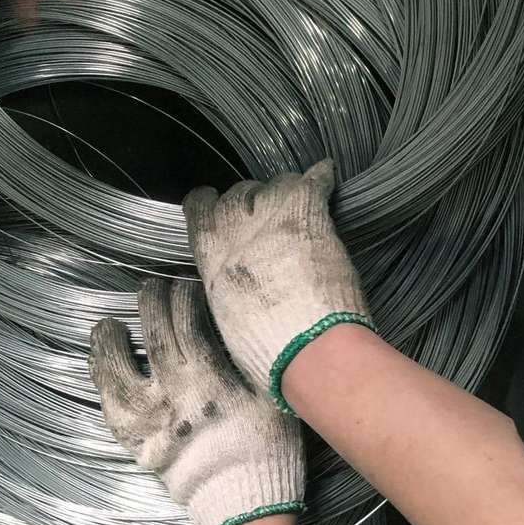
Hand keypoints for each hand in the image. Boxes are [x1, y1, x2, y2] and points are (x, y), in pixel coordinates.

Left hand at [89, 279, 304, 524]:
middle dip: (152, 303)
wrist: (246, 509)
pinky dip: (101, 382)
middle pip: (154, 336)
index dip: (184, 296)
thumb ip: (243, 357)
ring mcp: (149, 423)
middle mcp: (174, 397)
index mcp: (211, 381)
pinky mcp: (136, 445)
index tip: (185, 285)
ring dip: (109, 343)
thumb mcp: (268, 396)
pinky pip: (109, 408)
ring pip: (117, 371)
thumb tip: (223, 317)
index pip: (188, 321)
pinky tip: (99, 365)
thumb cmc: (266, 448)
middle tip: (152, 288)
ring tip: (107, 325)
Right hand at [182, 159, 371, 411]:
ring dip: (286, 194)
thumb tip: (233, 275)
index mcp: (210, 253)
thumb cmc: (267, 349)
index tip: (222, 210)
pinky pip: (314, 180)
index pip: (198, 204)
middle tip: (271, 221)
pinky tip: (325, 175)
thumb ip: (225, 281)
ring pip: (276, 183)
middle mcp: (234, 226)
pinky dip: (321, 177)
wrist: (309, 349)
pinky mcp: (308, 212)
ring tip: (299, 210)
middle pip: (240, 192)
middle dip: (254, 202)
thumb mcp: (225, 313)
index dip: (212, 204)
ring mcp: (271, 215)